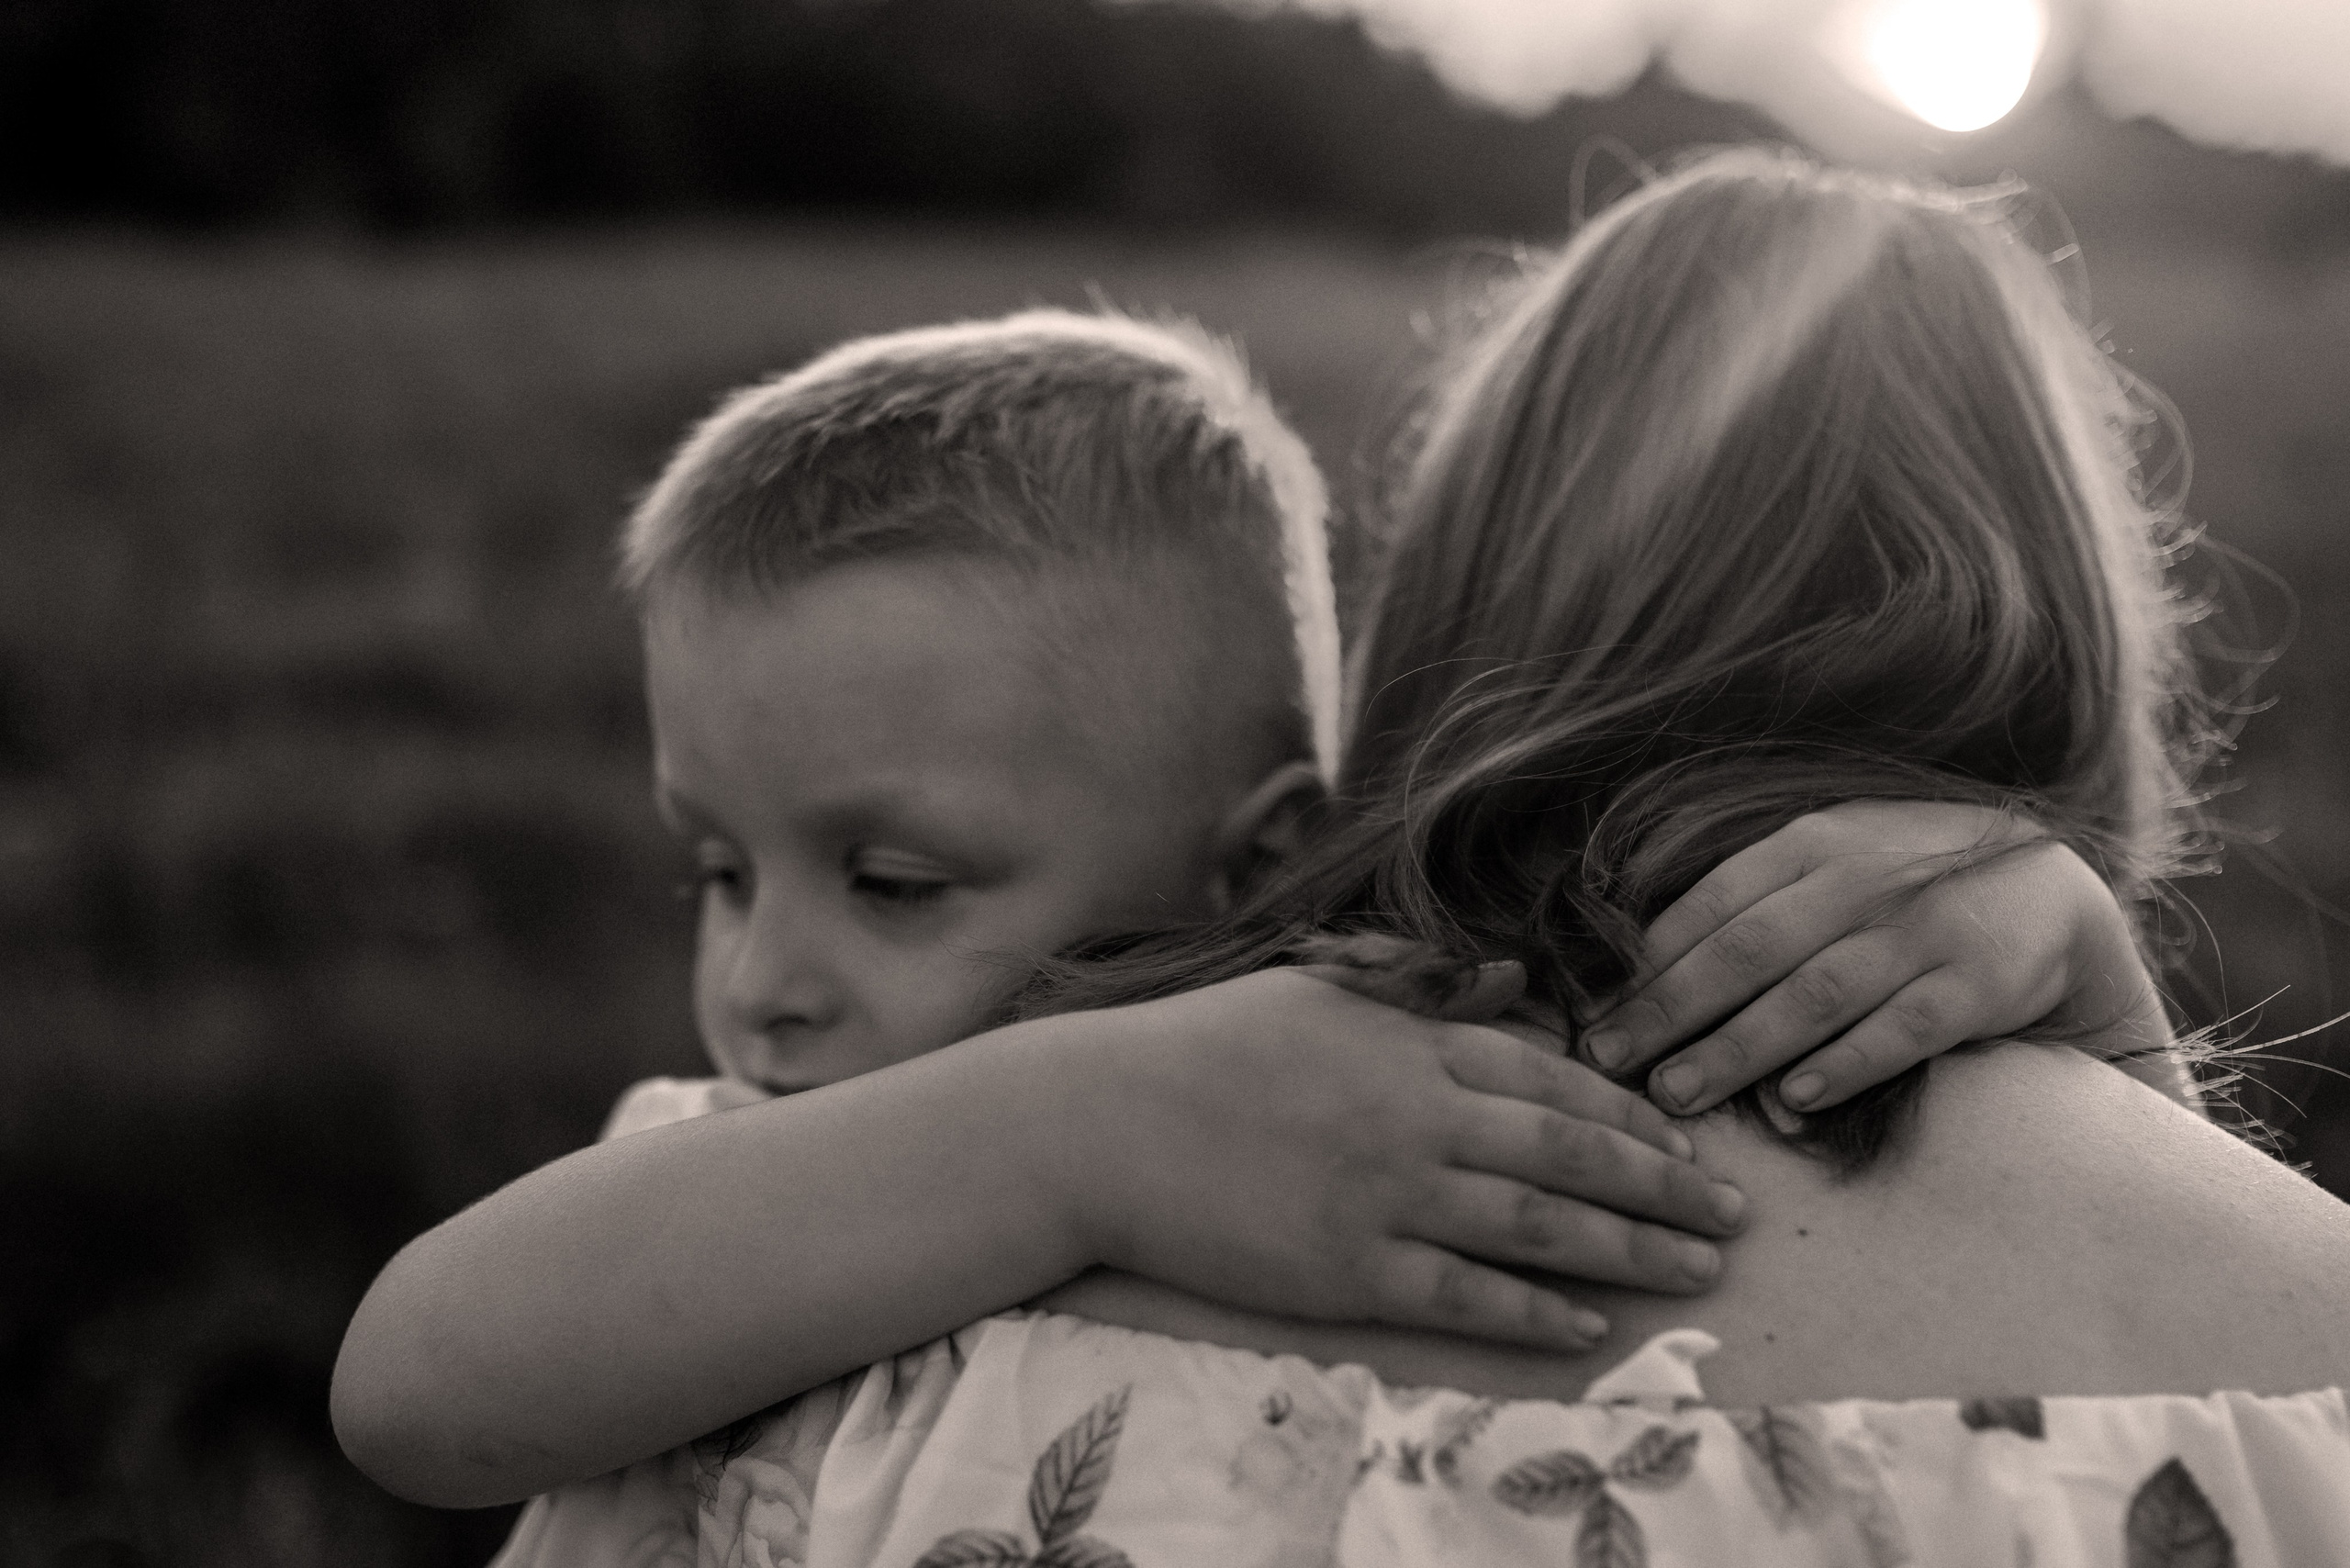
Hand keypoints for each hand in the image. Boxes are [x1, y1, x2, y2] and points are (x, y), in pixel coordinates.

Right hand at [1039, 966, 1747, 1355]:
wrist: (1103, 1122)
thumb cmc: (1203, 1048)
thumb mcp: (1317, 986)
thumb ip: (1419, 986)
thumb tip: (1511, 980)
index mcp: (1414, 1044)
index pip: (1556, 1081)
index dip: (1634, 1118)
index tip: (1688, 1145)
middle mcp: (1418, 1117)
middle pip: (1575, 1156)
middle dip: (1667, 1190)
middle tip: (1733, 1217)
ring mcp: (1386, 1196)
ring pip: (1542, 1229)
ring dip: (1633, 1252)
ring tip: (1696, 1271)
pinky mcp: (1348, 1269)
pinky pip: (1467, 1296)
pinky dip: (1534, 1312)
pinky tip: (1587, 1325)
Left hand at [1581, 801, 2160, 1114]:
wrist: (2047, 892)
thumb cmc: (1904, 889)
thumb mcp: (1831, 866)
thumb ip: (1754, 907)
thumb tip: (1649, 973)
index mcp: (1811, 845)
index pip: (1710, 903)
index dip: (1645, 962)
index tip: (1590, 1014)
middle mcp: (1859, 881)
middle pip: (1746, 951)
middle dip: (1668, 1010)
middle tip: (1607, 1062)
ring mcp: (1918, 932)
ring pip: (1811, 996)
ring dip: (1737, 1048)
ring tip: (1674, 1094)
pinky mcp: (1973, 985)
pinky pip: (1899, 1030)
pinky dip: (1845, 1064)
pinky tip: (1792, 1099)